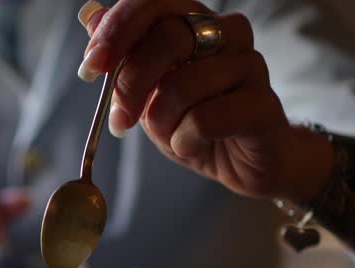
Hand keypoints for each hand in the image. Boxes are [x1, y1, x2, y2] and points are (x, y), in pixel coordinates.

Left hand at [77, 0, 333, 202]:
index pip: (153, 3)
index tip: (91, 67)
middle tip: (120, 119)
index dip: (117, 30)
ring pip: (184, 84)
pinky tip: (192, 145)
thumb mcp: (147, 92)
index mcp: (195, 22)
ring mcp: (250, 65)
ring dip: (162, 120)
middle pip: (168, 37)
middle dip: (131, 83)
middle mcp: (227, 33)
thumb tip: (91, 15)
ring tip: (170, 134)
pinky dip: (185, 140)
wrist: (241, 165)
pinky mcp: (263, 105)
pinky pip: (205, 120)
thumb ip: (123, 55)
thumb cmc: (194, 123)